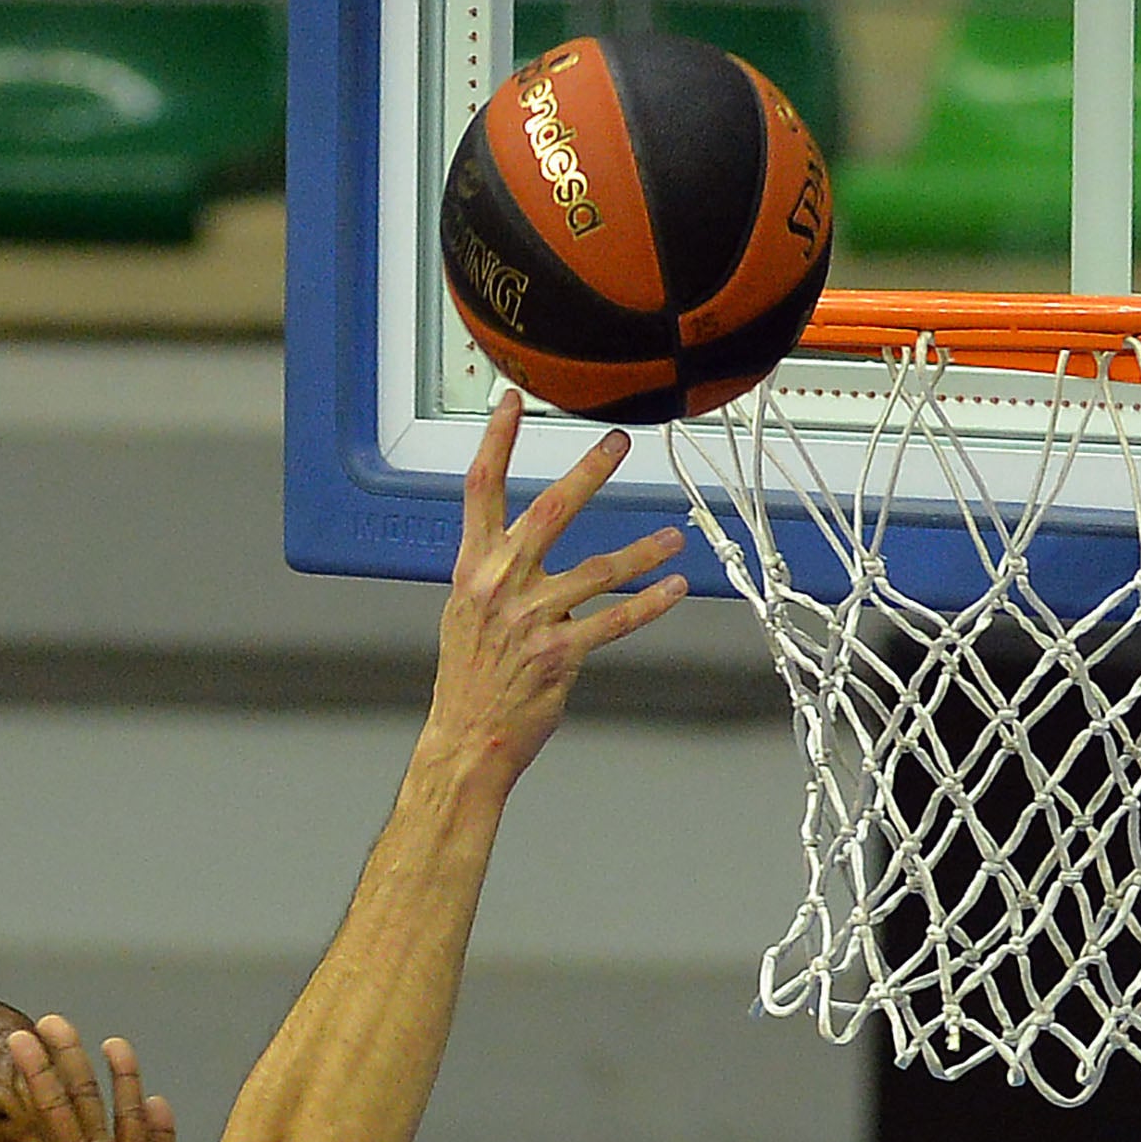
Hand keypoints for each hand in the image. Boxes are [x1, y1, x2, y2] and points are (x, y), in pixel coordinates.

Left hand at [0, 1017, 185, 1141]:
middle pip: (84, 1104)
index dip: (38, 1075)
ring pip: (125, 1121)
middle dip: (69, 1063)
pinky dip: (160, 1129)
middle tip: (53, 1020)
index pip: (53, 1113)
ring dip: (120, 1084)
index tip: (20, 1035)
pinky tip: (156, 1102)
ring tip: (113, 1044)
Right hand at [417, 394, 688, 789]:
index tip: (511, 403)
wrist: (466, 738)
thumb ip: (495, 574)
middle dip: (588, 472)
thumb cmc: (469, 679)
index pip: (480, 490)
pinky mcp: (561, 653)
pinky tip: (674, 589)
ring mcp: (532, 618)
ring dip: (643, 552)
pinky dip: (649, 604)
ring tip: (673, 539)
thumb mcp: (467, 613)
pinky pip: (615, 620)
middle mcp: (501, 585)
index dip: (496, 442)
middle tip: (618, 442)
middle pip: (550, 511)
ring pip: (598, 569)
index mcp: (473, 568)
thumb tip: (525, 553)